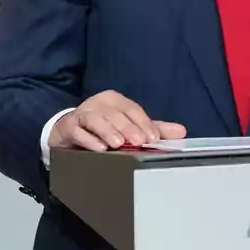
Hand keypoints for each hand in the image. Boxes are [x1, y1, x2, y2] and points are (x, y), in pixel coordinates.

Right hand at [48, 90, 186, 151]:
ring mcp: (81, 113)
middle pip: (116, 114)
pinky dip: (89, 140)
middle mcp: (98, 103)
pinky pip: (78, 131)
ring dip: (108, 131)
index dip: (144, 123)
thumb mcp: (129, 126)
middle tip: (139, 142)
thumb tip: (181, 132)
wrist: (68, 132)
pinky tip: (99, 149)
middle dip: (129, 128)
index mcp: (115, 100)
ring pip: (96, 120)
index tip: (154, 138)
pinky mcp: (68, 126)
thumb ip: (153, 129)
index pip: (133, 110)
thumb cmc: (103, 128)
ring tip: (118, 144)